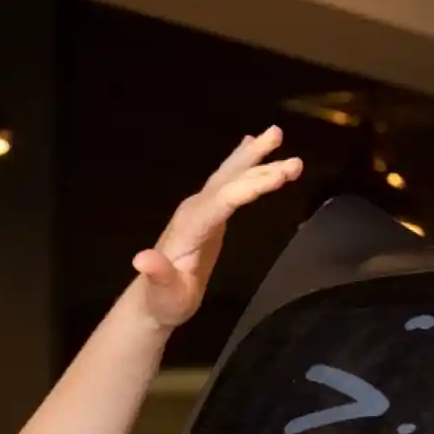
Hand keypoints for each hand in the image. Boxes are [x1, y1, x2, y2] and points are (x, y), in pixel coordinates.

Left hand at [131, 126, 304, 327]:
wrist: (153, 299)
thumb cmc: (163, 301)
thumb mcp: (163, 294)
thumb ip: (157, 276)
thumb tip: (142, 259)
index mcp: (190, 227)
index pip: (223, 200)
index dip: (251, 186)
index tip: (281, 176)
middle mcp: (194, 210)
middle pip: (228, 181)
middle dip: (259, 165)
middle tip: (292, 157)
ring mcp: (199, 208)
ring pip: (228, 175)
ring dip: (252, 154)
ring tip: (275, 133)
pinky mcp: (207, 212)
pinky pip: (228, 182)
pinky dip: (241, 162)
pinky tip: (250, 144)